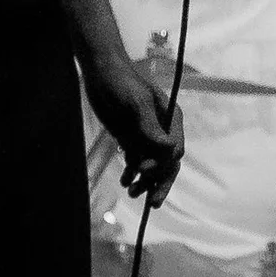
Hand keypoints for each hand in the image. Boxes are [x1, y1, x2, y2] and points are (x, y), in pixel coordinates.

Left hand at [82, 56, 184, 207]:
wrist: (101, 73)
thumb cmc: (122, 81)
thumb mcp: (136, 102)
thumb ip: (151, 127)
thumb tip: (171, 149)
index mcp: (171, 118)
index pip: (174, 150)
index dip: (162, 165)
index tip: (144, 170)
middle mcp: (162, 129)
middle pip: (166, 163)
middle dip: (159, 183)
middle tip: (152, 203)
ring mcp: (146, 135)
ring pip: (151, 165)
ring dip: (144, 181)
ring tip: (130, 191)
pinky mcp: (132, 138)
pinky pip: (136, 160)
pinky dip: (132, 173)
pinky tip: (124, 181)